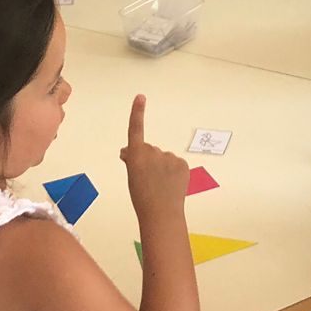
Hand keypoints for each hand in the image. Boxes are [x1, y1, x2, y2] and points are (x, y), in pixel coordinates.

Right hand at [121, 95, 188, 216]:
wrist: (161, 213)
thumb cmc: (142, 197)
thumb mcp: (132, 177)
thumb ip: (132, 160)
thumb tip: (127, 151)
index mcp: (137, 155)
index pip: (136, 129)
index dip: (137, 113)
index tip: (140, 97)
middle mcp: (153, 152)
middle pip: (150, 151)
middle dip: (149, 161)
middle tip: (147, 181)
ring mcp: (169, 157)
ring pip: (164, 159)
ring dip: (162, 168)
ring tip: (160, 186)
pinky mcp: (182, 164)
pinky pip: (176, 165)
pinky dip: (174, 173)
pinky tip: (171, 186)